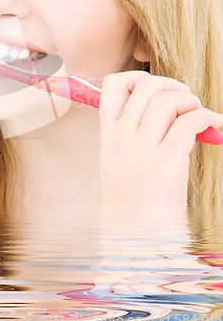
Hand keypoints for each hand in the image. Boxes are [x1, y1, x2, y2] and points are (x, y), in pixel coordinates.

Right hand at [98, 71, 222, 215]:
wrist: (133, 244)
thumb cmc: (131, 204)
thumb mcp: (118, 164)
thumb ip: (132, 134)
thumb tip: (166, 109)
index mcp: (108, 136)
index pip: (112, 86)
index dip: (137, 77)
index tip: (155, 87)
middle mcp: (121, 139)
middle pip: (146, 86)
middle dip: (172, 85)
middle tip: (184, 100)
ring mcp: (141, 152)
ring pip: (167, 100)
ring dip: (189, 100)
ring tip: (197, 114)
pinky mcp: (165, 166)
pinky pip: (188, 123)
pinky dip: (206, 117)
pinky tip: (213, 125)